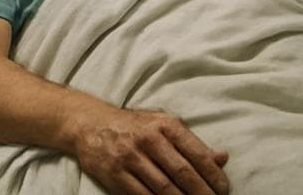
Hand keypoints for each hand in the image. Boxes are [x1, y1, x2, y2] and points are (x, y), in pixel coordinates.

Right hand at [73, 107, 228, 194]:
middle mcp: (146, 138)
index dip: (215, 177)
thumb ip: (191, 142)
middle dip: (203, 194)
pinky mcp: (114, 173)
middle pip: (183, 174)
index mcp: (164, 125)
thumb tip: (222, 158)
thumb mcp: (161, 124)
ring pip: (164, 189)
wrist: (87, 123)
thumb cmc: (132, 126)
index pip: (197, 154)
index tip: (224, 191)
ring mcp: (128, 156)